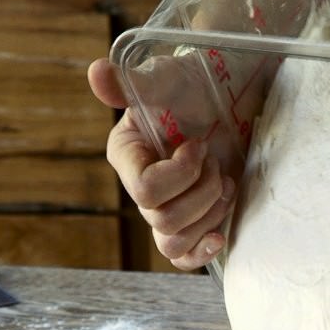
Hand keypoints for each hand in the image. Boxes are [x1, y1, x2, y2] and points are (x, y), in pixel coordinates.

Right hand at [88, 57, 236, 269]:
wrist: (232, 102)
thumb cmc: (195, 87)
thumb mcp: (169, 78)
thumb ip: (135, 81)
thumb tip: (97, 72)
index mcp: (127, 155)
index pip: (144, 190)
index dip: (180, 175)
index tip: (201, 145)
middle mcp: (141, 187)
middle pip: (163, 219)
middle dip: (202, 192)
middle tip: (218, 162)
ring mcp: (166, 208)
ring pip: (173, 240)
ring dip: (209, 215)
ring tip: (227, 184)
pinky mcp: (190, 223)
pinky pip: (182, 257)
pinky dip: (201, 253)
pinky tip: (219, 237)